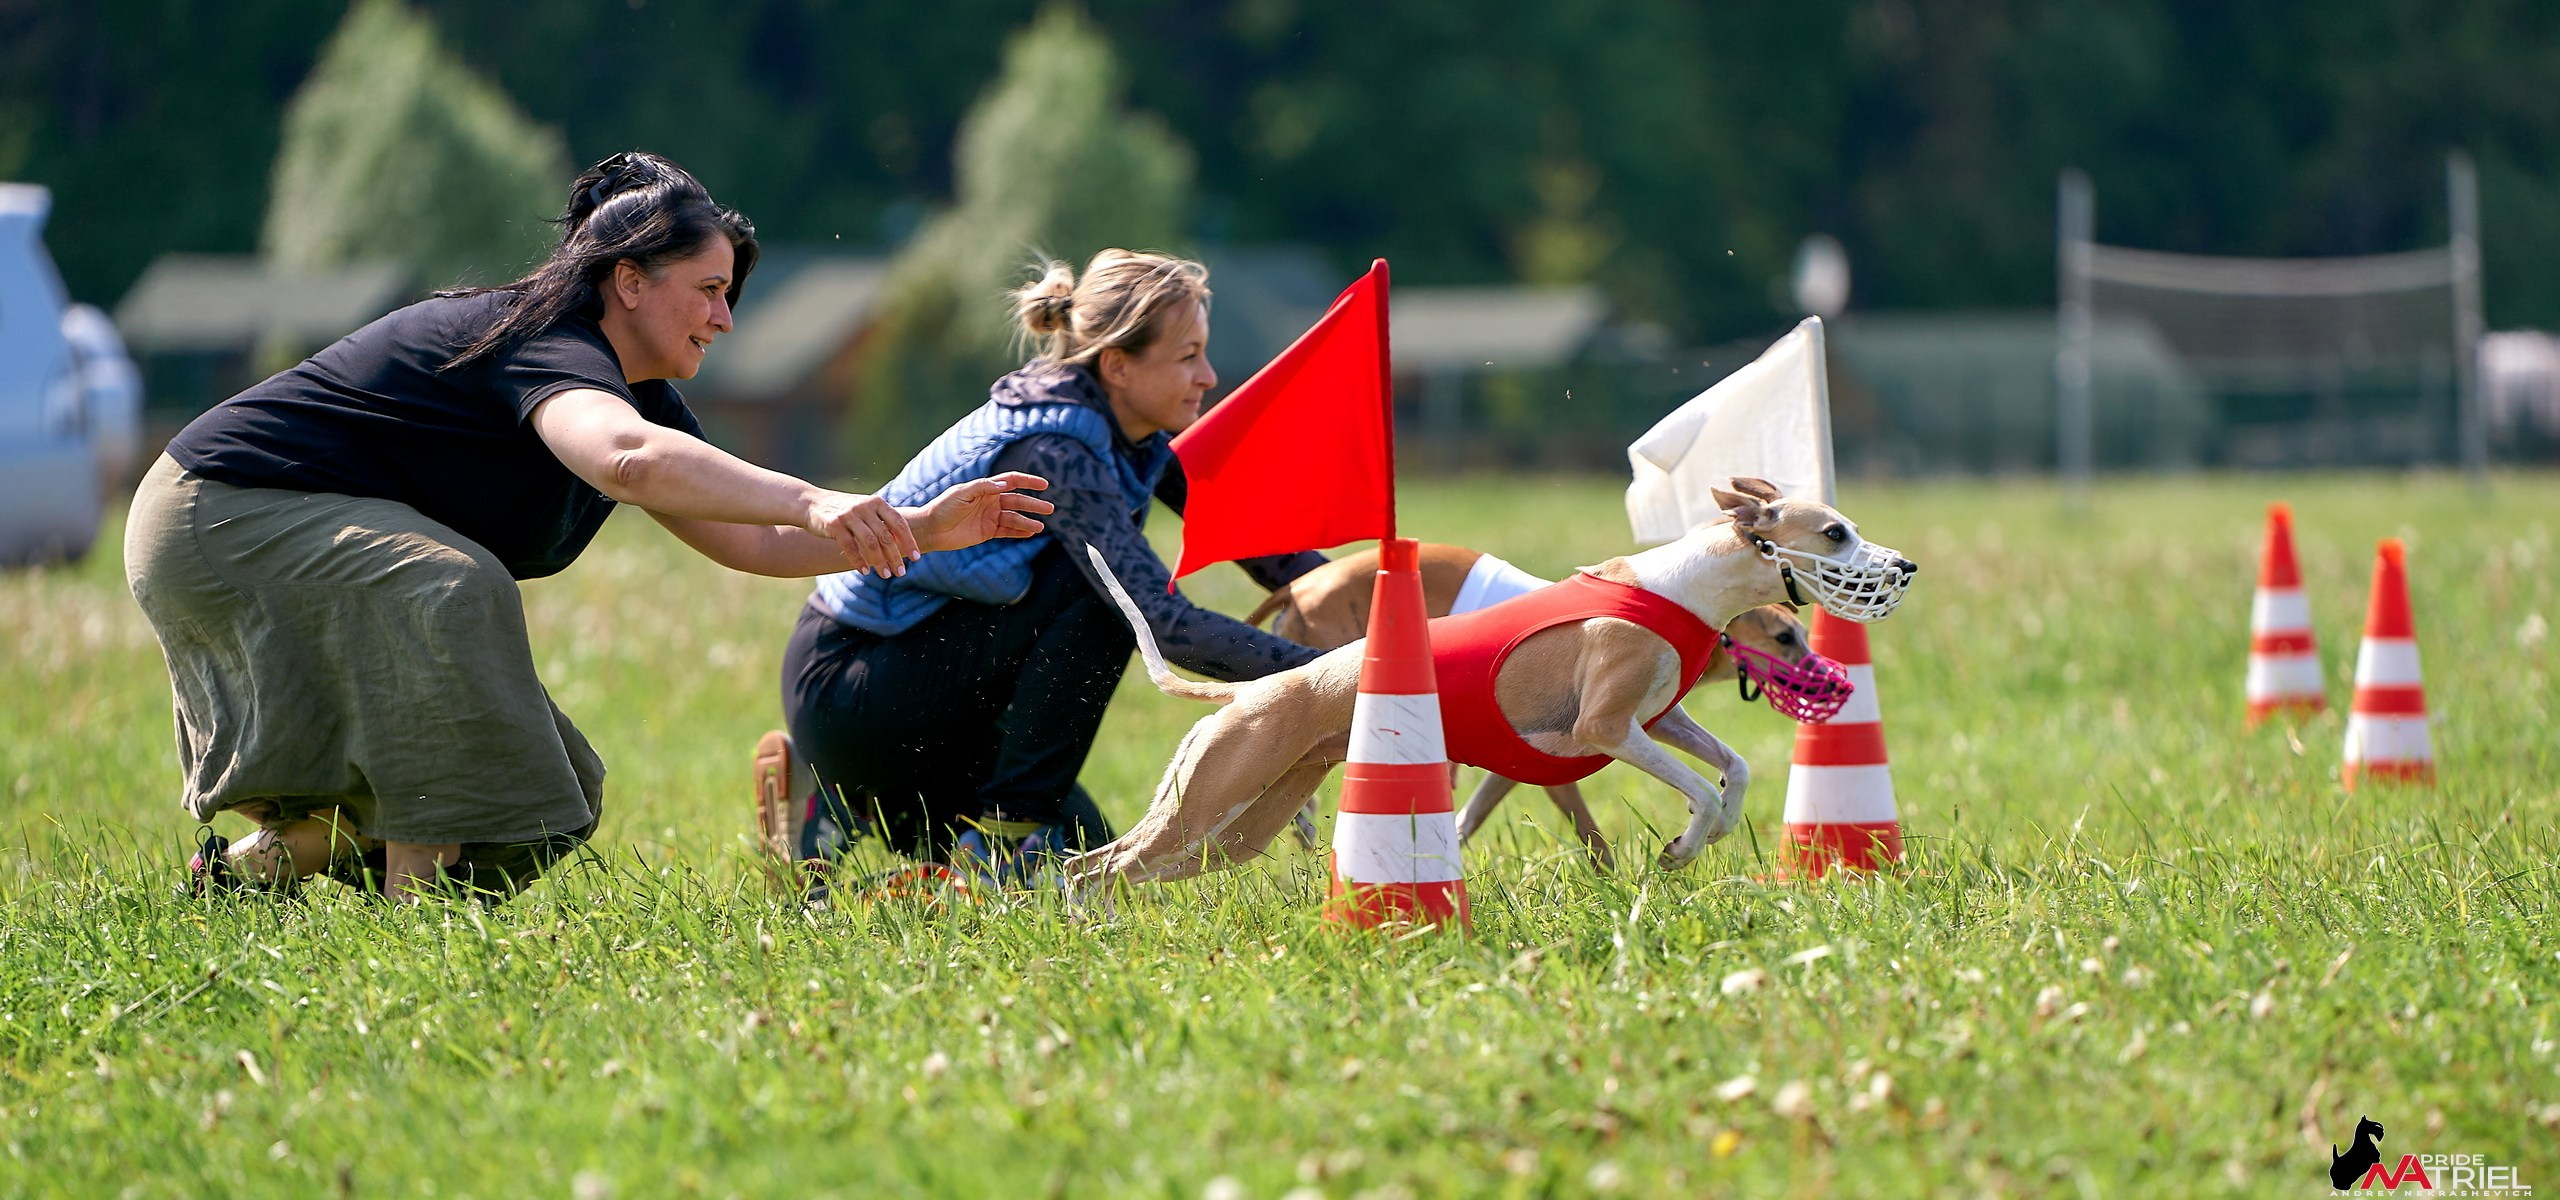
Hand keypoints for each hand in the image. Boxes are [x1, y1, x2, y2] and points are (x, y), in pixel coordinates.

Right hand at [804, 490, 919, 576]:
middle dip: (895, 556)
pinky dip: (858, 560)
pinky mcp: (834, 524)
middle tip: (901, 572)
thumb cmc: (844, 510)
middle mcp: (864, 507)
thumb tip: (902, 542)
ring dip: (879, 561)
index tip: (916, 558)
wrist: (810, 502)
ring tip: (885, 575)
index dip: (909, 541)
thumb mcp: (865, 511)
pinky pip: (849, 546)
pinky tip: (864, 571)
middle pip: (885, 536)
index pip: (898, 523)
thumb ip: (881, 522)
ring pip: (869, 542)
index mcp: (876, 502)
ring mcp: (849, 515)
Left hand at [903, 472, 1053, 552]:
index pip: (1012, 481)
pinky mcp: (987, 532)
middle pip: (1018, 500)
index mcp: (985, 488)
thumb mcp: (961, 493)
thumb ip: (982, 487)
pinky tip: (1030, 534)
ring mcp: (990, 517)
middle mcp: (990, 501)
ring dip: (1028, 521)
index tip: (1044, 484)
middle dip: (1034, 504)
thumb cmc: (943, 508)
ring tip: (1040, 527)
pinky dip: (1019, 533)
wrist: (931, 529)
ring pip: (1014, 518)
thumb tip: (1004, 485)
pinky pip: (1007, 532)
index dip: (1028, 481)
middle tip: (1050, 508)